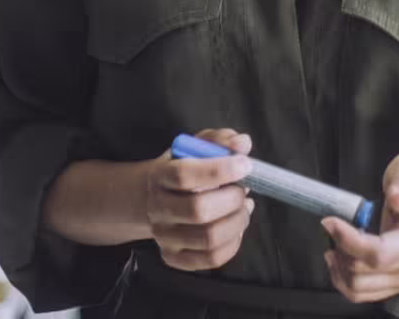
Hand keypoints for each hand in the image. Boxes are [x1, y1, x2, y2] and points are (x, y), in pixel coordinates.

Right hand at [146, 129, 254, 271]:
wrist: (153, 198)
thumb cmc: (183, 168)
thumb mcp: (197, 146)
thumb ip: (220, 140)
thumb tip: (242, 144)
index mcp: (160, 176)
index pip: (185, 175)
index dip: (219, 170)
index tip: (244, 164)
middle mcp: (158, 209)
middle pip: (198, 210)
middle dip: (232, 198)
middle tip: (244, 188)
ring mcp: (164, 236)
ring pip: (208, 237)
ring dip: (237, 220)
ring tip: (244, 206)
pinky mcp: (174, 257)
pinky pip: (211, 259)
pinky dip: (234, 243)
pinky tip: (236, 226)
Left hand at [323, 150, 398, 304]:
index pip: (381, 253)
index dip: (350, 242)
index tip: (329, 222)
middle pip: (366, 273)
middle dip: (340, 251)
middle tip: (331, 227)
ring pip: (361, 287)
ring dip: (339, 268)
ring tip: (332, 244)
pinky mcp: (398, 280)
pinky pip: (365, 293)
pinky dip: (345, 279)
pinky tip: (341, 258)